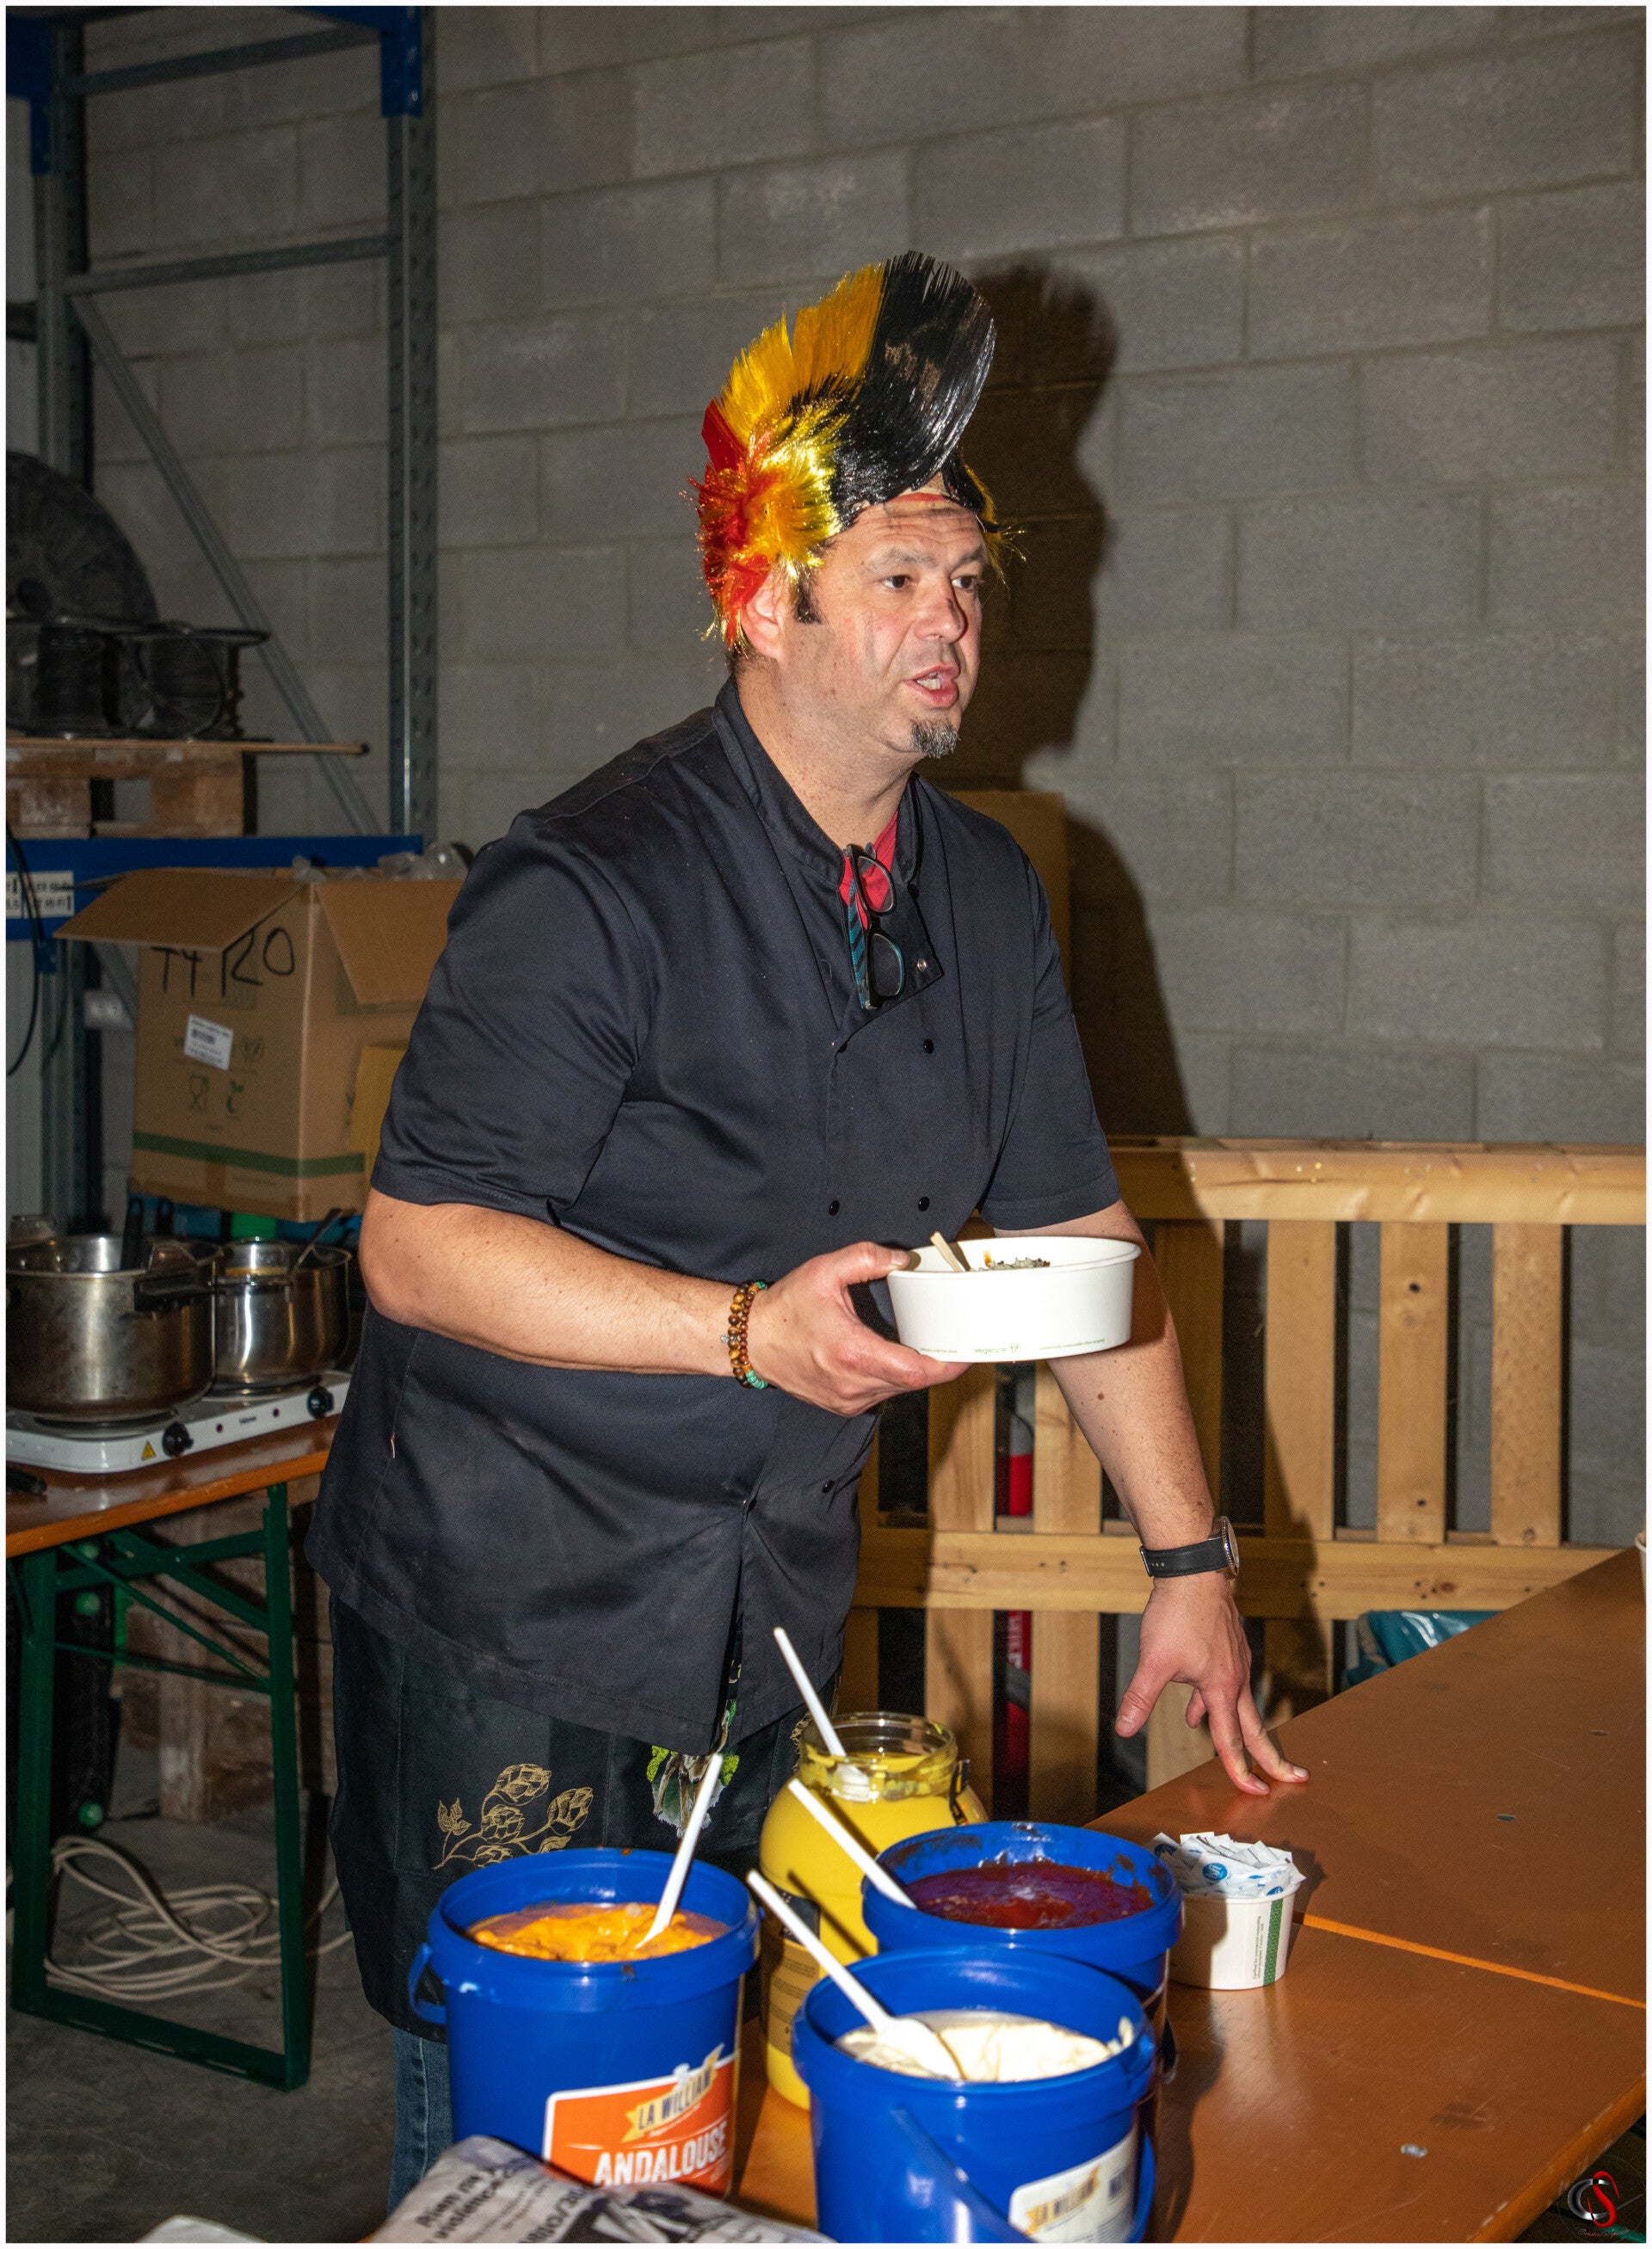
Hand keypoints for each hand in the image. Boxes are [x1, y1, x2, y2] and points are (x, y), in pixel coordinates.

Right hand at [745, 1241, 969, 1415]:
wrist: (753, 1340)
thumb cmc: (787, 1308)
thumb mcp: (824, 1271)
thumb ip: (866, 1258)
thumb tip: (903, 1260)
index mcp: (854, 1352)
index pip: (916, 1371)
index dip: (947, 1365)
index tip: (966, 1354)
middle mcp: (854, 1384)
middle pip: (914, 1382)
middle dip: (936, 1363)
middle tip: (952, 1341)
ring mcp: (849, 1400)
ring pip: (899, 1390)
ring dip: (913, 1370)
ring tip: (923, 1345)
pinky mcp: (843, 1406)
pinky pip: (882, 1394)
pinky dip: (892, 1377)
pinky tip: (892, 1356)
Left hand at [1115, 1574, 1308, 1796]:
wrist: (1194, 1572)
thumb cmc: (1177, 1614)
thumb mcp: (1153, 1662)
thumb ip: (1140, 1698)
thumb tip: (1125, 1729)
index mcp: (1222, 1688)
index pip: (1232, 1741)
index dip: (1241, 1771)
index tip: (1257, 1792)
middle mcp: (1236, 1677)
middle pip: (1254, 1727)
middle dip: (1271, 1757)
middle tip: (1294, 1778)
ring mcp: (1236, 1660)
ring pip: (1240, 1702)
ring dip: (1236, 1726)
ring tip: (1229, 1744)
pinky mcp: (1230, 1646)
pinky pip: (1229, 1682)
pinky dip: (1218, 1699)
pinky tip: (1197, 1700)